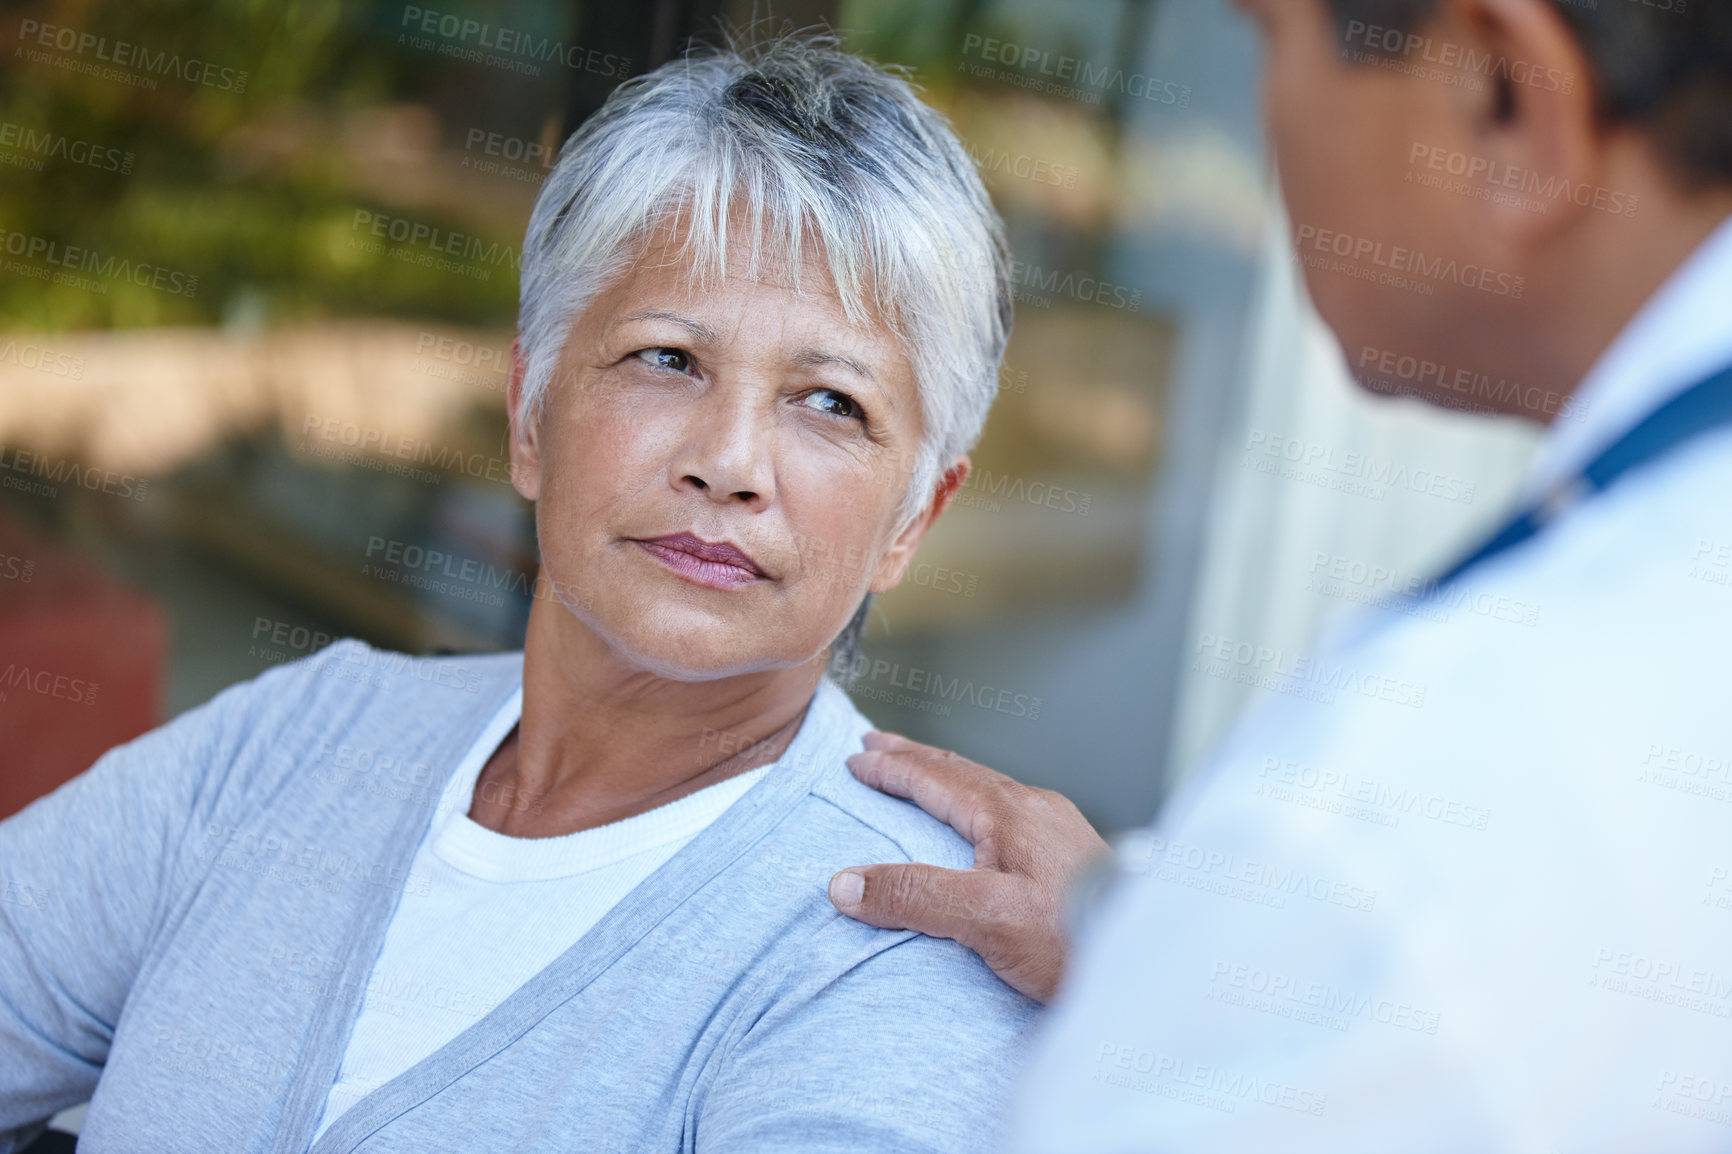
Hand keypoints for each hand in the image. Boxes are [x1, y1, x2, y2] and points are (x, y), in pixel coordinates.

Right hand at [827, 731, 1109, 1002]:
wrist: (1147, 958)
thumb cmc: (1073, 938)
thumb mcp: (983, 918)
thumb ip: (915, 896)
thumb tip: (845, 883)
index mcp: (1009, 812)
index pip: (935, 777)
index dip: (892, 768)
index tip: (855, 759)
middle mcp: (1035, 808)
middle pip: (961, 771)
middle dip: (916, 758)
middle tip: (879, 743)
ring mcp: (1058, 827)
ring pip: (988, 789)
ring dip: (947, 778)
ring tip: (924, 775)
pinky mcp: (1071, 852)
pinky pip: (1010, 810)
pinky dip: (977, 801)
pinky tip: (983, 823)